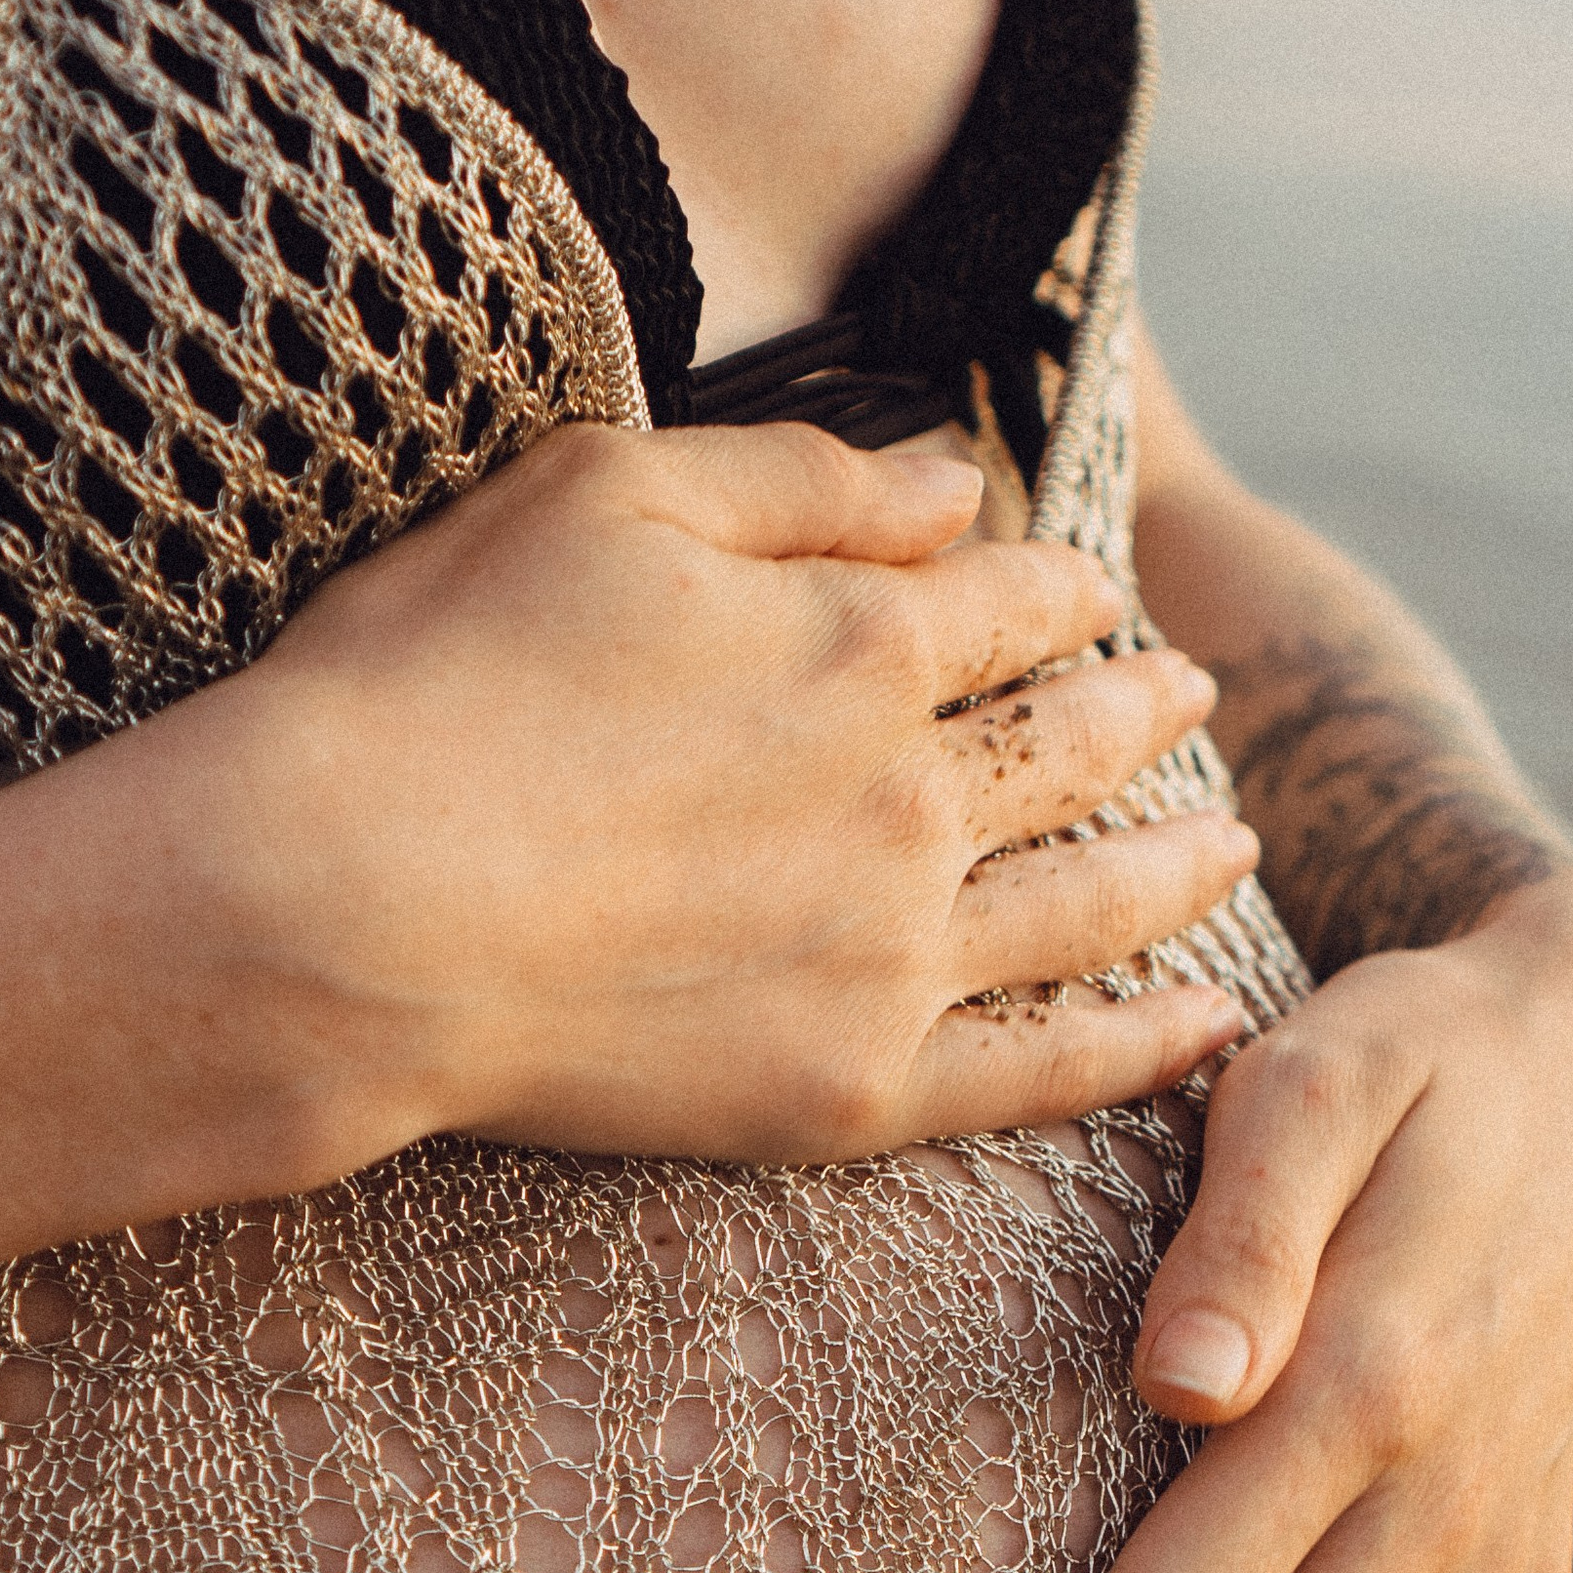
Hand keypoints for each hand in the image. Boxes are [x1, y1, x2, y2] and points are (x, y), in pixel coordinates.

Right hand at [197, 418, 1254, 1166]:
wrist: (336, 911)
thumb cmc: (428, 684)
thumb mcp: (598, 496)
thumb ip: (797, 484)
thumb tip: (954, 485)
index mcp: (857, 640)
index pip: (1007, 602)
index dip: (1060, 586)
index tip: (1093, 589)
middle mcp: (910, 796)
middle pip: (1073, 744)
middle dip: (1146, 710)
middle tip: (1197, 696)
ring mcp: (894, 954)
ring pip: (1093, 902)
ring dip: (1179, 862)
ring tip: (1235, 841)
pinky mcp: (853, 1088)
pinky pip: (1044, 1070)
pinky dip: (1144, 1047)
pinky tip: (1210, 1027)